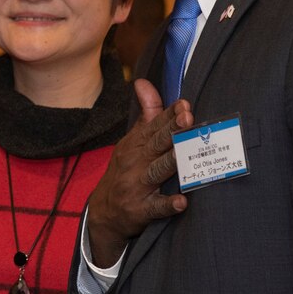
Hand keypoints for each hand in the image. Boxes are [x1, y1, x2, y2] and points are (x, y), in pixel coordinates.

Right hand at [87, 79, 191, 266]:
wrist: (104, 212)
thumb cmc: (126, 170)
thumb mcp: (132, 141)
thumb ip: (146, 114)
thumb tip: (142, 81)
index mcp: (134, 144)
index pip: (153, 126)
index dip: (169, 116)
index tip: (184, 105)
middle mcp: (134, 162)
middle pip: (156, 145)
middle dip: (172, 131)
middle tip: (189, 119)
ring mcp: (136, 187)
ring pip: (157, 172)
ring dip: (172, 162)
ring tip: (187, 153)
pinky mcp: (140, 210)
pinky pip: (156, 208)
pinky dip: (168, 205)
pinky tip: (182, 202)